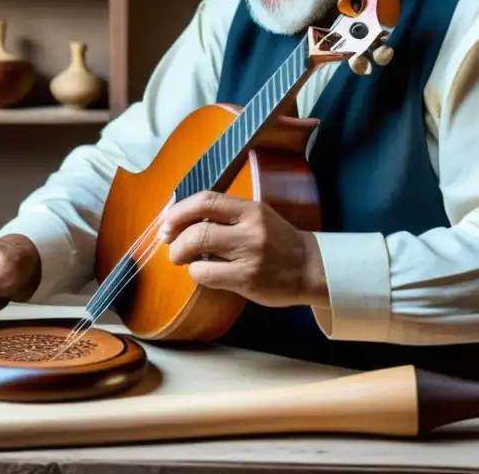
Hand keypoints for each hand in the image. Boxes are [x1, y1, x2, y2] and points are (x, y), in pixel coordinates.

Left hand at [158, 191, 326, 307]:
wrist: (310, 268)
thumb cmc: (277, 242)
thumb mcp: (256, 217)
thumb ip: (225, 215)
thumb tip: (180, 218)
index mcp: (250, 209)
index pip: (206, 200)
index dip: (180, 210)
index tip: (168, 220)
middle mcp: (250, 229)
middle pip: (197, 227)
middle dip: (174, 236)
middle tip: (170, 243)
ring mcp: (249, 255)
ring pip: (198, 249)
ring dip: (180, 254)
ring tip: (181, 258)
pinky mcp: (247, 279)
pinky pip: (206, 274)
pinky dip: (196, 273)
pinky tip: (202, 273)